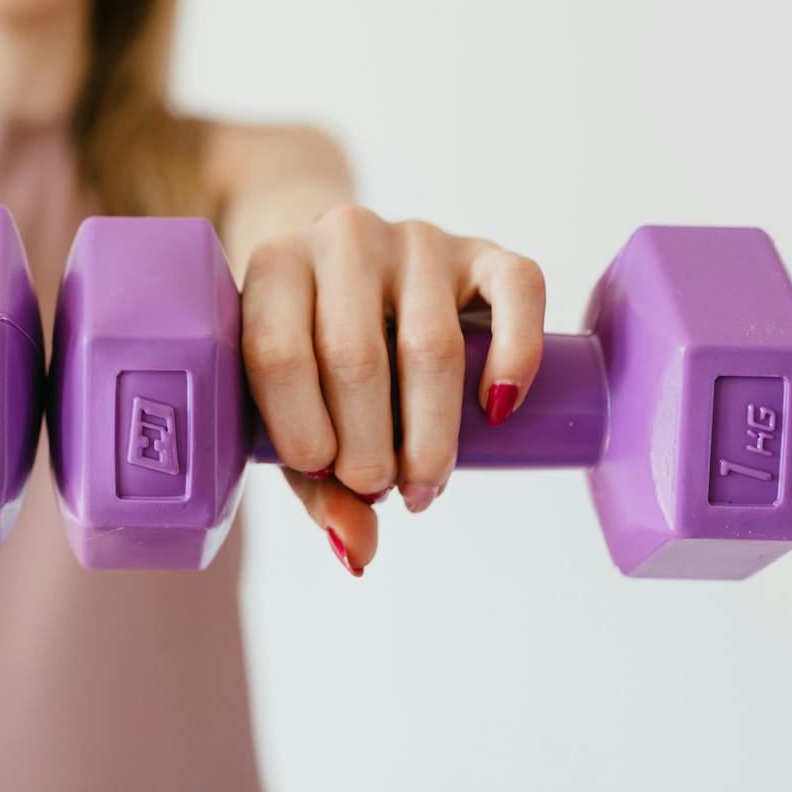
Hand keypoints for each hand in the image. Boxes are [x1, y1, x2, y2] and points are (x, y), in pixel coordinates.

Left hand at [240, 205, 545, 575]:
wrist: (345, 262)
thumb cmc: (311, 349)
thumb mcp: (293, 405)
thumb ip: (314, 480)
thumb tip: (357, 553)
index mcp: (274, 267)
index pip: (277, 351)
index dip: (299, 428)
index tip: (322, 474)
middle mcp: (342, 238)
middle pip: (355, 356)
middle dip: (369, 445)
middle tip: (378, 489)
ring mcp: (416, 239)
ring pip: (431, 342)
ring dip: (433, 432)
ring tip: (424, 484)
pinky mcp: (483, 250)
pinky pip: (517, 291)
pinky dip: (514, 357)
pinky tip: (498, 410)